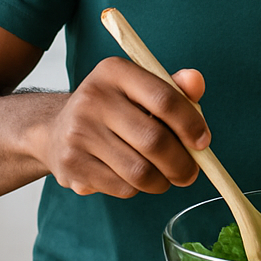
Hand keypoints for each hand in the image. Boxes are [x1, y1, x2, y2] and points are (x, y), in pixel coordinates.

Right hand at [31, 57, 211, 197]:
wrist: (57, 130)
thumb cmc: (115, 109)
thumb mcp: (141, 90)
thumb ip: (174, 88)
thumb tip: (196, 81)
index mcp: (115, 71)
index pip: (164, 99)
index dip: (191, 124)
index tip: (203, 142)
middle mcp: (93, 97)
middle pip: (154, 140)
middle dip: (181, 163)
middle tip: (190, 173)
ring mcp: (79, 132)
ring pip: (140, 171)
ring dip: (162, 181)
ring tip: (165, 177)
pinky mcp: (72, 164)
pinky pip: (122, 187)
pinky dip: (138, 189)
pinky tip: (134, 178)